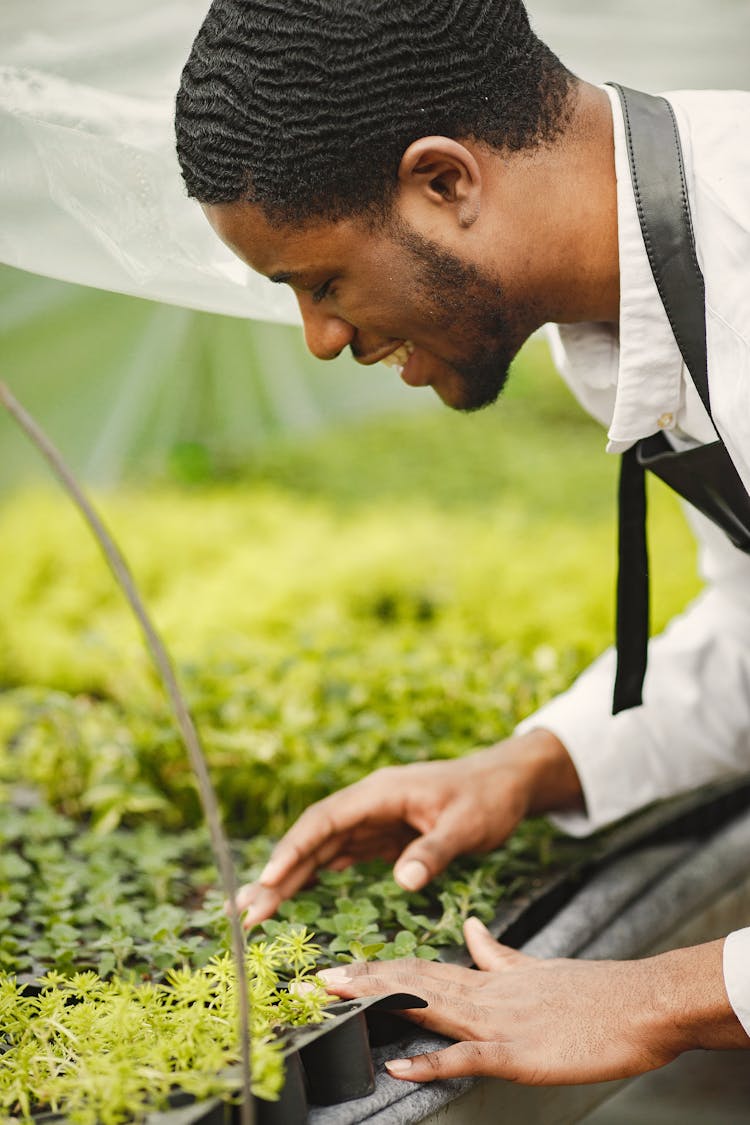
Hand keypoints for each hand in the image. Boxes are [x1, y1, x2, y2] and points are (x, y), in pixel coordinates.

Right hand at [233, 729, 580, 926]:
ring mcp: (373, 819)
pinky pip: (340, 855)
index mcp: (380, 792)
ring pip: (321, 849)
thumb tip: (404, 882)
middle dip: (277, 873)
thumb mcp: (466, 825)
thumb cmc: (487, 798)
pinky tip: (294, 894)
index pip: (326, 820)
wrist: (505, 783)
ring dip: (289, 878)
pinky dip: (315, 874)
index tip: (268, 879)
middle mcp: (368, 803)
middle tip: (245, 912)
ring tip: (257, 912)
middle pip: (313, 838)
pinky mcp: (382, 835)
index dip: (294, 849)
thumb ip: (434, 852)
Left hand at [318, 919, 748, 1083]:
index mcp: (486, 979)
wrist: (640, 1003)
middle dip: (360, 982)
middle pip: (411, 984)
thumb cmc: (590, 993)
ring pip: (429, 1008)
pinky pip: (468, 1059)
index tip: (333, 970)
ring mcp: (499, 1023)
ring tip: (337, 999)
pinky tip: (399, 1065)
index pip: (418, 971)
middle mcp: (483, 995)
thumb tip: (470, 927)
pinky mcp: (519, 1054)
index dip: (373, 971)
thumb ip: (497, 952)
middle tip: (312, 980)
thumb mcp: (534, 967)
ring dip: (381, 1004)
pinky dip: (432, 1063)